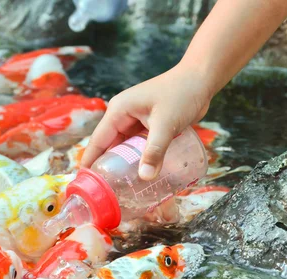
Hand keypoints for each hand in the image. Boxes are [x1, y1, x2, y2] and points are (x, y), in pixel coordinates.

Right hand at [81, 62, 212, 179]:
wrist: (201, 78)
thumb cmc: (182, 93)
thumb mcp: (166, 123)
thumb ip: (155, 151)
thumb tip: (145, 178)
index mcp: (118, 111)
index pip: (98, 140)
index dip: (90, 162)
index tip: (85, 183)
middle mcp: (122, 116)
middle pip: (108, 146)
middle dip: (106, 167)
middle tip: (105, 192)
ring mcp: (134, 120)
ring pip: (124, 147)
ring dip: (123, 164)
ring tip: (120, 188)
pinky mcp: (147, 125)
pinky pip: (137, 146)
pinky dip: (137, 158)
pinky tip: (139, 174)